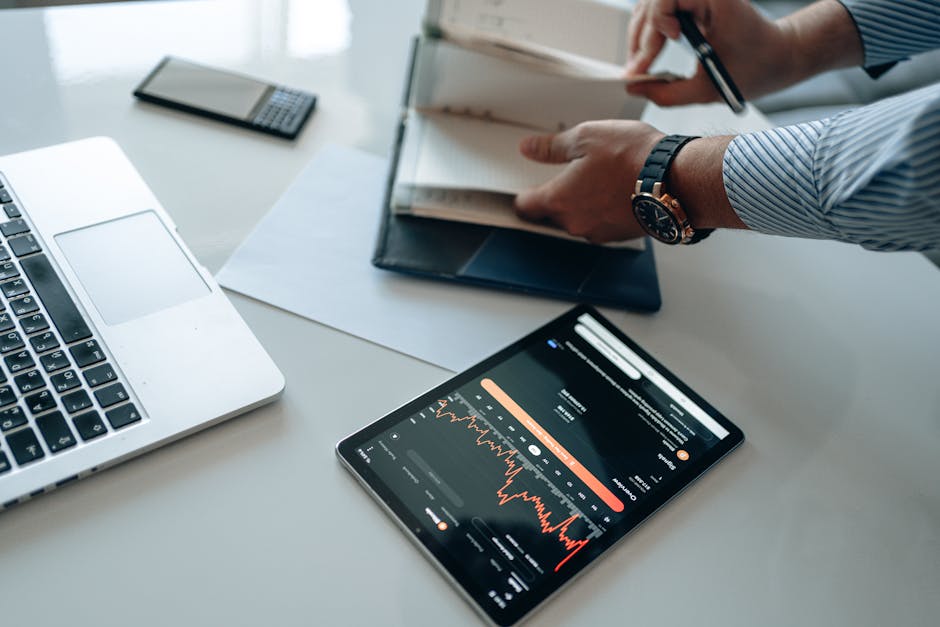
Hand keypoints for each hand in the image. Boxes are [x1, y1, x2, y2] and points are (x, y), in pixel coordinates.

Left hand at [514, 121, 664, 243]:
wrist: (677, 179)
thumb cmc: (633, 157)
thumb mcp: (586, 137)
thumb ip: (552, 147)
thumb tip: (528, 148)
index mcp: (559, 199)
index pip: (525, 207)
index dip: (524, 196)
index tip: (525, 189)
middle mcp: (575, 223)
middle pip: (552, 215)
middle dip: (557, 197)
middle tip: (571, 175)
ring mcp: (598, 232)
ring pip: (579, 220)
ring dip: (583, 204)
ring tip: (600, 179)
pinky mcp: (620, 235)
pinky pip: (602, 224)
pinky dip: (604, 210)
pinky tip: (618, 190)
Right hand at [624, 0, 795, 105]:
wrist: (777, 56)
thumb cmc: (756, 66)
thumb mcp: (708, 90)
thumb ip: (668, 94)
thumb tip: (635, 89)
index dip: (657, 24)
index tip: (652, 57)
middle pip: (654, 2)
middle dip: (642, 36)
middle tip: (638, 69)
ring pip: (650, 4)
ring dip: (641, 34)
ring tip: (640, 64)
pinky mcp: (692, 2)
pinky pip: (659, 9)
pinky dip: (649, 31)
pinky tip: (648, 53)